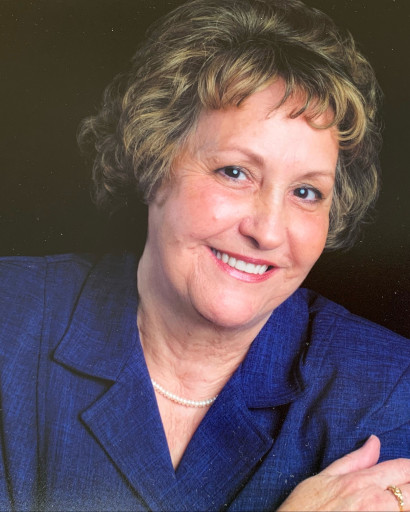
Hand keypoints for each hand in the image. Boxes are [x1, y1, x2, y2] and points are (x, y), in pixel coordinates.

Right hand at [277, 435, 409, 510]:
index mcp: (364, 481)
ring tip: (397, 503)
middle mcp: (377, 501)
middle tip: (403, 491)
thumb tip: (375, 441)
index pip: (404, 468)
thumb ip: (354, 460)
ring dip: (407, 503)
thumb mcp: (324, 478)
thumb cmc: (304, 510)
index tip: (407, 475)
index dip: (409, 470)